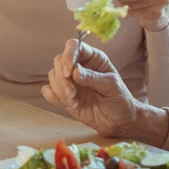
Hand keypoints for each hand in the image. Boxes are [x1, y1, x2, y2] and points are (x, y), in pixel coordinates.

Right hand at [42, 39, 167, 144]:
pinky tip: (68, 104)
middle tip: (73, 94)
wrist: (119, 122)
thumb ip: (93, 77)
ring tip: (75, 102)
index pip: (74, 46)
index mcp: (93, 58)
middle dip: (62, 78)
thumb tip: (74, 71)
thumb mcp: (112, 86)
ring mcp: (70, 81)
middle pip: (59, 60)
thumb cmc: (120, 100)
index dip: (68, 56)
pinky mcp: (64, 96)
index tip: (68, 73)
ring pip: (52, 75)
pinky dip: (52, 96)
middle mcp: (79, 66)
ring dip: (60, 89)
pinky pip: (48, 90)